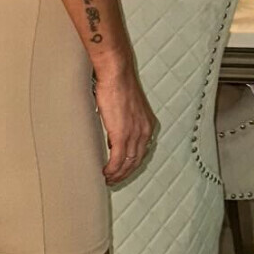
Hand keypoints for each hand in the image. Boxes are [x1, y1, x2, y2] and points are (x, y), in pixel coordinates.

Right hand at [92, 61, 159, 185]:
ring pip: (128, 164)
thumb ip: (123, 123)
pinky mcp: (122, 135)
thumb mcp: (125, 108)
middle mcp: (145, 131)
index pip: (142, 152)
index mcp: (148, 125)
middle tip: (114, 180)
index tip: (122, 171)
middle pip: (136, 161)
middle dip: (125, 173)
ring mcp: (134, 134)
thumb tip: (113, 137)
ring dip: (117, 174)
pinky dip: (111, 170)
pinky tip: (105, 173)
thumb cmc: (118, 84)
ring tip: (108, 179)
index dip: (131, 164)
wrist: (117, 73)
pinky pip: (118, 160)